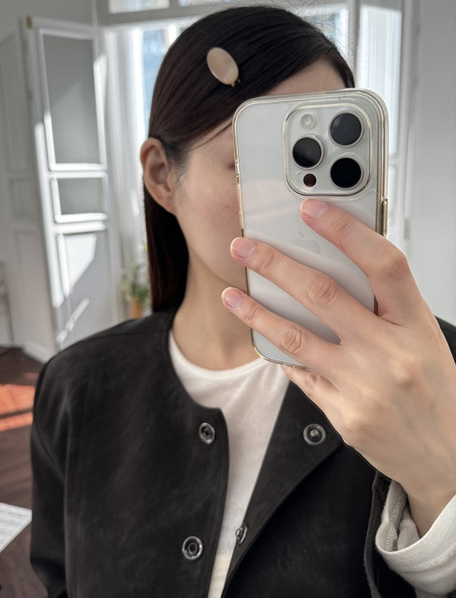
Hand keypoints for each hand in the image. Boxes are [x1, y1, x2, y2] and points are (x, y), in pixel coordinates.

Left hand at [222, 199, 455, 534]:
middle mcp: (388, 354)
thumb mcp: (424, 337)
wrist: (446, 455)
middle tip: (246, 248)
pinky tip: (262, 336)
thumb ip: (387, 304)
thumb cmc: (436, 391)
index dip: (345, 231)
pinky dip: (279, 352)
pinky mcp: (341, 412)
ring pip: (295, 337)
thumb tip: (339, 268)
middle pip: (323, 295)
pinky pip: (299, 373)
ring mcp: (361, 386)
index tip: (313, 210)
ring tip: (232, 295)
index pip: (382, 264)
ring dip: (257, 311)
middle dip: (276, 265)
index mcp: (415, 326)